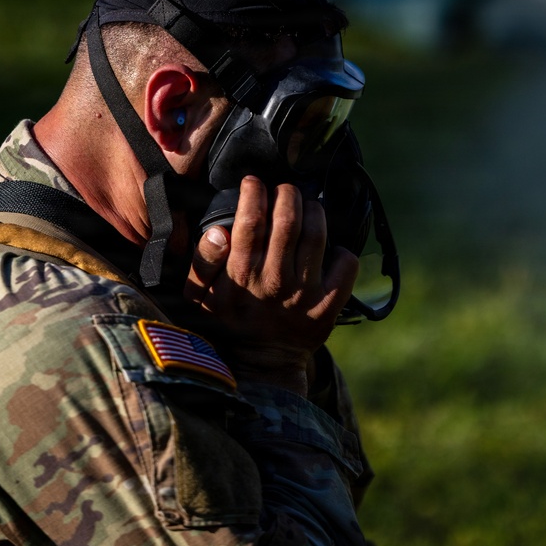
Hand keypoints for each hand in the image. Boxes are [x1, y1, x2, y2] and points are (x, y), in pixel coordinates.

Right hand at [184, 176, 358, 393]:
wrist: (262, 362)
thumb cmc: (230, 318)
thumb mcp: (200, 294)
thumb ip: (203, 260)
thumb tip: (220, 230)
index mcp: (241, 275)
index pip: (250, 222)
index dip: (254, 193)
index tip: (254, 182)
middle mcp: (274, 282)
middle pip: (288, 221)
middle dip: (287, 194)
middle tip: (285, 189)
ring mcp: (304, 294)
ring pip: (317, 235)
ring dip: (313, 211)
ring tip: (307, 206)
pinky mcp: (328, 306)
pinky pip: (345, 265)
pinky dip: (341, 250)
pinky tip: (330, 247)